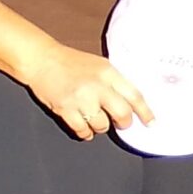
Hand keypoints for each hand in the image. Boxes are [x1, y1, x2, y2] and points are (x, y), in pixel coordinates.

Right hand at [21, 40, 152, 139]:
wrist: (42, 60)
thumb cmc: (71, 62)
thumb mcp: (101, 65)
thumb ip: (116, 81)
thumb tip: (132, 100)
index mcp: (109, 73)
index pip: (135, 95)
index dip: (145, 111)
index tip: (150, 122)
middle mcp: (97, 86)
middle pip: (122, 113)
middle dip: (124, 122)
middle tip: (122, 123)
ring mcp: (80, 99)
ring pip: (102, 125)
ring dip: (102, 127)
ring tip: (98, 120)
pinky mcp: (64, 109)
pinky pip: (82, 130)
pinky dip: (86, 133)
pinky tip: (86, 129)